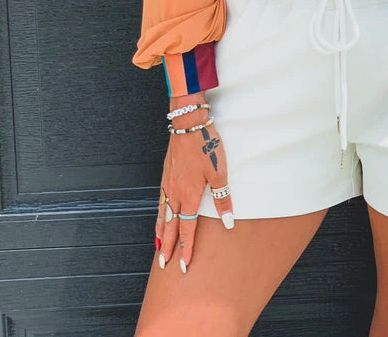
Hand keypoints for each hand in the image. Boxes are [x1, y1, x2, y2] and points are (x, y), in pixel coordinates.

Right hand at [155, 94, 233, 273]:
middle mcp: (174, 193)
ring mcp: (168, 183)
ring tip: (158, 246)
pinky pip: (160, 200)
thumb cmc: (205, 145)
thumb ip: (223, 198)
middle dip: (168, 247)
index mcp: (188, 196)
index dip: (186, 248)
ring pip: (162, 214)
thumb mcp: (219, 172)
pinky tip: (160, 215)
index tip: (183, 265)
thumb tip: (228, 222)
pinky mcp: (166, 173)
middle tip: (164, 264)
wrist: (187, 123)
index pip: (186, 229)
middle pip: (170, 226)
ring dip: (160, 232)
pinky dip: (159, 213)